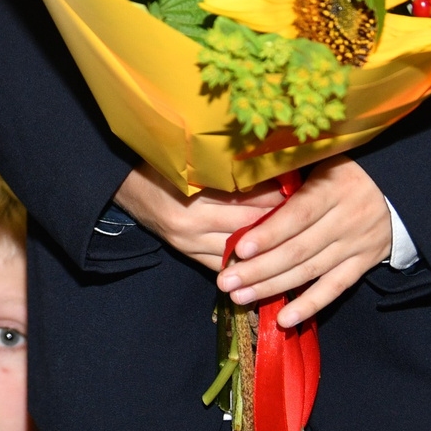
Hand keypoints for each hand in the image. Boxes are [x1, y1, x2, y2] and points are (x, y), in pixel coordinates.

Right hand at [113, 165, 284, 272]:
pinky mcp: (188, 255)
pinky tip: (266, 258)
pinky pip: (224, 265)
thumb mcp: (190, 165)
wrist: (124, 188)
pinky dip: (246, 263)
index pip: (246, 202)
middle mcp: (193, 227)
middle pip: (248, 228)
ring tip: (293, 238)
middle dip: (278, 222)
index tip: (300, 192)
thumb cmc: (159, 168)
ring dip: (266, 246)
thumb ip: (225, 173)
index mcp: (194, 201)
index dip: (275, 197)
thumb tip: (269, 173)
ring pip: (240, 251)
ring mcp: (190, 245)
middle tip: (306, 216)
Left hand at [219, 159, 394, 326]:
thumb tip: (245, 183)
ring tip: (240, 297)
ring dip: (273, 288)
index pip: (297, 216)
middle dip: (258, 269)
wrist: (400, 191)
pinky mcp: (363, 264)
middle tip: (226, 282)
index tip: (240, 248)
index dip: (269, 234)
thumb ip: (290, 174)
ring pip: (310, 272)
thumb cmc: (346, 170)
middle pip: (298, 250)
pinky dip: (309, 305)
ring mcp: (355, 246)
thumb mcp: (322, 160)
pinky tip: (284, 320)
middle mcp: (345, 220)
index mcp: (332, 189)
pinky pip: (335, 289)